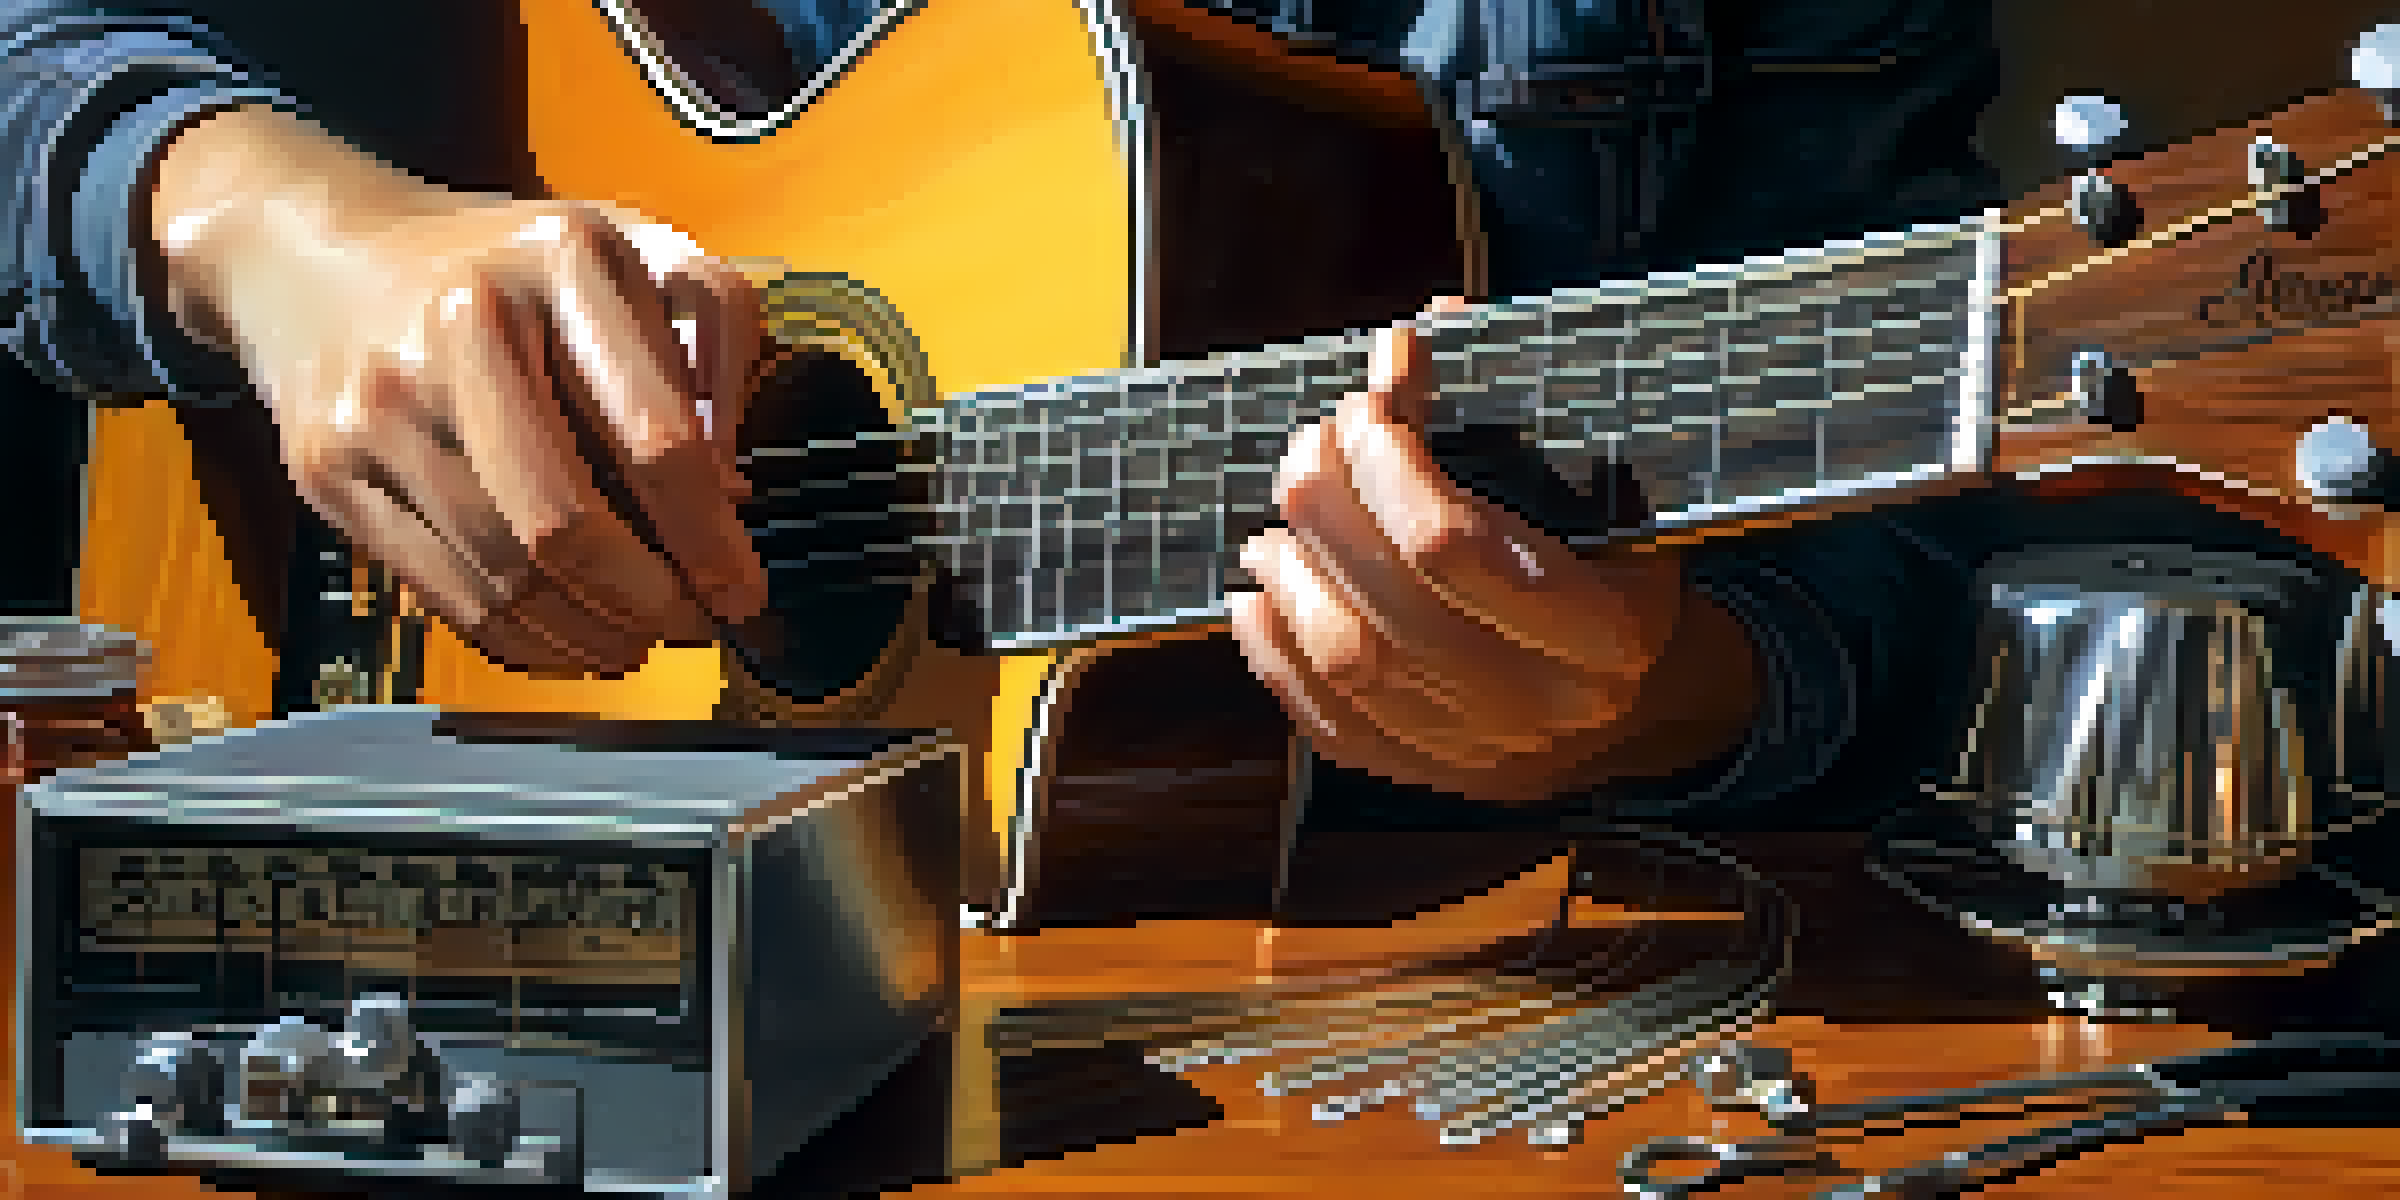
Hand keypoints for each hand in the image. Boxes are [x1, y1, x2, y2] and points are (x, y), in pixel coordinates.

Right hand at [151, 107, 766, 676]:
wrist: (324, 258)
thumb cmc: (512, 270)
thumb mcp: (639, 248)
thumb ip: (717, 334)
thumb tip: (727, 490)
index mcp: (562, 260)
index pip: (656, 437)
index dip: (708, 536)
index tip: (740, 587)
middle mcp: (466, 326)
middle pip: (565, 523)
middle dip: (647, 599)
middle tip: (691, 623)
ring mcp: (383, 402)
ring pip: (505, 575)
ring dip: (591, 633)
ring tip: (637, 637)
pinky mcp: (329, 467)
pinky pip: (445, 595)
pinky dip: (523, 639)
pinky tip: (568, 633)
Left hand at [1230, 299, 1761, 805]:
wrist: (1638, 703)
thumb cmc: (1617, 572)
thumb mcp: (1607, 491)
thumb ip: (1513, 417)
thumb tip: (1413, 338)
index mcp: (1603, 627)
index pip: (1452, 544)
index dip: (1388, 464)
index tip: (1370, 405)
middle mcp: (1540, 703)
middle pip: (1386, 601)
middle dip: (1327, 507)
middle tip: (1309, 448)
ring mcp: (1476, 751)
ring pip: (1346, 662)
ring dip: (1293, 576)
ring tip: (1281, 522)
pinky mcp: (1422, 774)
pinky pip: (1326, 720)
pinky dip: (1274, 650)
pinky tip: (1263, 595)